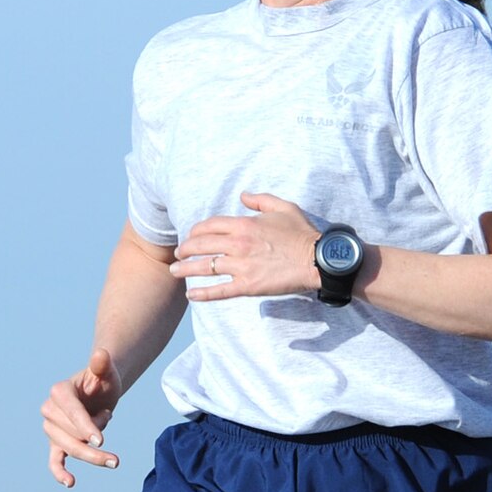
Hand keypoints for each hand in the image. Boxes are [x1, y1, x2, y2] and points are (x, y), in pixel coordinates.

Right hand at [42, 347, 121, 487]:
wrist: (100, 392)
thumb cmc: (103, 380)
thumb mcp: (107, 371)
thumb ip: (103, 365)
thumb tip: (101, 354)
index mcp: (59, 391)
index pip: (71, 412)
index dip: (85, 426)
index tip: (101, 440)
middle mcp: (50, 410)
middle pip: (70, 434)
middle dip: (94, 441)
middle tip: (112, 436)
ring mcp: (51, 428)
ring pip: (68, 449)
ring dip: (91, 456)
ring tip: (114, 460)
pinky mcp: (56, 442)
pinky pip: (54, 459)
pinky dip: (59, 472)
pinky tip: (70, 482)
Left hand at [172, 192, 322, 301]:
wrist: (317, 260)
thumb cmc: (302, 233)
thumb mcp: (283, 207)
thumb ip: (260, 200)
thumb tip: (242, 196)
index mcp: (244, 224)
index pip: (209, 226)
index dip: (196, 231)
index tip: (191, 235)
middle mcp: (238, 245)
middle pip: (201, 245)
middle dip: (185, 248)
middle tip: (178, 253)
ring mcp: (241, 266)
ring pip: (205, 267)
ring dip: (186, 269)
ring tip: (175, 271)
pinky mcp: (248, 286)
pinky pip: (220, 291)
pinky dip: (203, 294)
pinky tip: (191, 295)